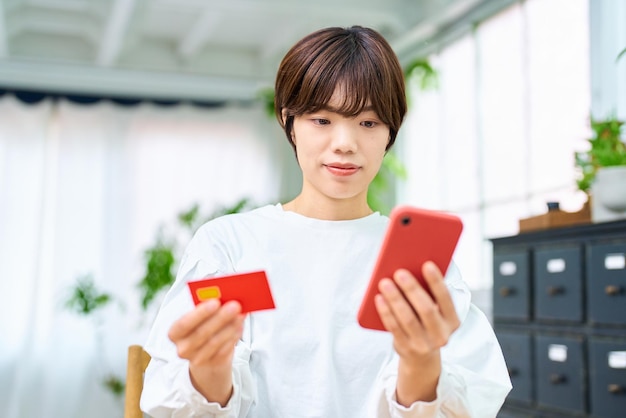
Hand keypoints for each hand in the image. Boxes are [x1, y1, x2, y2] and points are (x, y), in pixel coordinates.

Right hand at [168, 299, 244, 404]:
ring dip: (230, 327)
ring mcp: (197, 359)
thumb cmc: (203, 330)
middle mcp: (183, 348)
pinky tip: (240, 327)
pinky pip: (224, 350)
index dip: (200, 313)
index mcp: (175, 333)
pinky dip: (233, 337)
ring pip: (215, 342)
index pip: (184, 323)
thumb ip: (208, 309)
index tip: (216, 302)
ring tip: (241, 315)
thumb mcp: (201, 319)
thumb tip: (225, 298)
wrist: (208, 359)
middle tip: (235, 305)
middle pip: (202, 332)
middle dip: (220, 317)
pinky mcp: (212, 365)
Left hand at [374, 261, 459, 403]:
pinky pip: (394, 327)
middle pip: (426, 309)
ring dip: (395, 298)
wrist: (421, 358)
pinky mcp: (406, 348)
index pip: (446, 299)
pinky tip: (379, 298)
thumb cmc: (427, 324)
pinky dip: (385, 311)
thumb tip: (412, 268)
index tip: (427, 264)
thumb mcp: (436, 313)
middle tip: (399, 272)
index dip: (437, 282)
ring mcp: (423, 344)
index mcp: (452, 321)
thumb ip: (429, 294)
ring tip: (385, 282)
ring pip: (407, 319)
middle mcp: (441, 335)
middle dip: (412, 289)